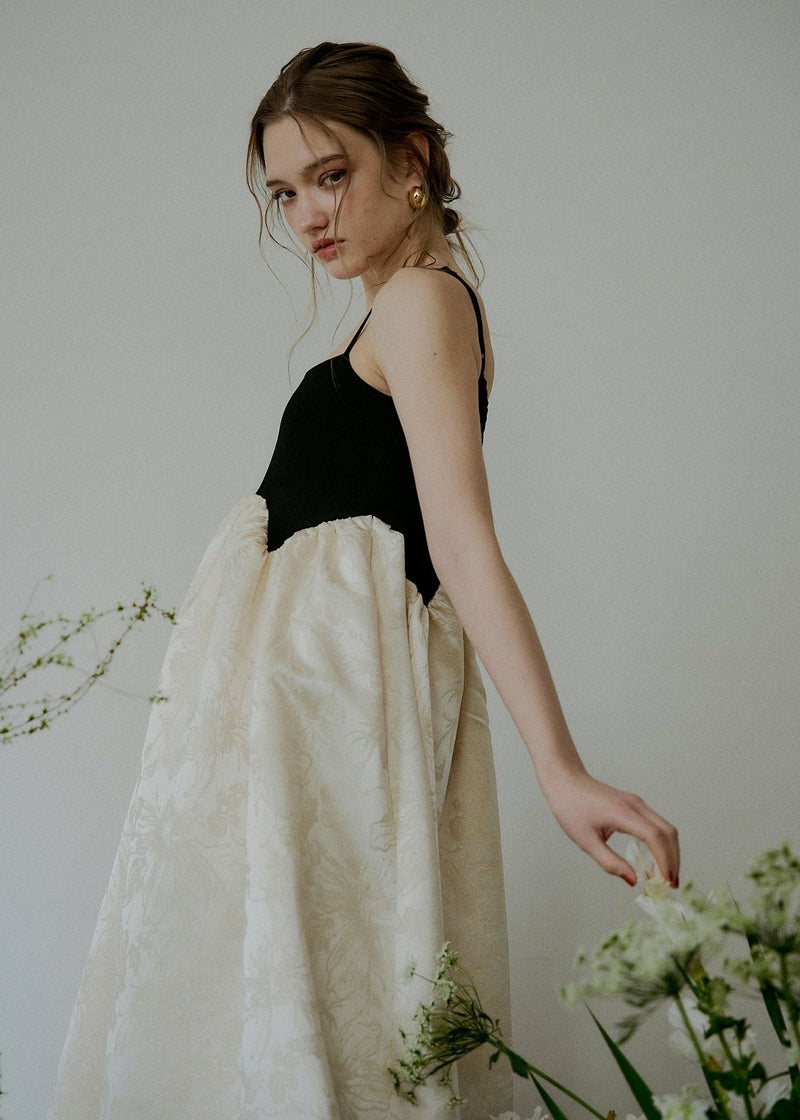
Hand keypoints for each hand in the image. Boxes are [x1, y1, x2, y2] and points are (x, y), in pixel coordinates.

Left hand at [542, 769, 679, 887]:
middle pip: (667, 832)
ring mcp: (637, 803)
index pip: (654, 837)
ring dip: (670, 851)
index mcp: (622, 813)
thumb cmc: (571, 809)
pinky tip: (657, 858)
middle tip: (672, 884)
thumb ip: (610, 862)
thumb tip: (634, 880)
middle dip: (673, 859)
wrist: (565, 781)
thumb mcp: (586, 841)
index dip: (665, 860)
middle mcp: (635, 805)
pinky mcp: (635, 804)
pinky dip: (662, 842)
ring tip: (667, 875)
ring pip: (665, 827)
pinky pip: (657, 824)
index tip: (667, 882)